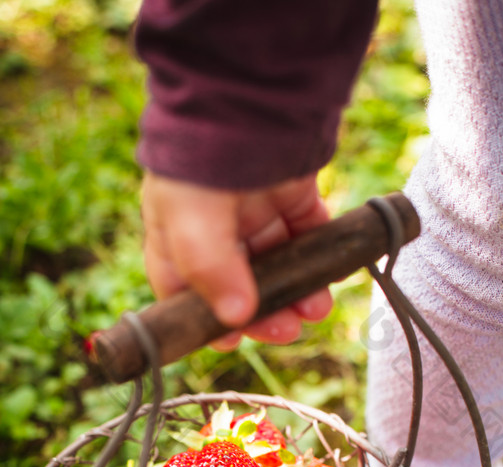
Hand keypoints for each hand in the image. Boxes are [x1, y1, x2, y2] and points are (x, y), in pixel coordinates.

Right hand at [141, 171, 333, 349]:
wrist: (249, 89)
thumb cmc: (203, 154)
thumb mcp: (190, 219)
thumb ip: (210, 270)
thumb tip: (237, 318)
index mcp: (175, 234)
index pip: (184, 293)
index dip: (206, 322)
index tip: (232, 341)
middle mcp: (213, 227)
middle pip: (238, 287)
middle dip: (264, 313)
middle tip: (285, 329)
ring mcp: (254, 211)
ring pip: (277, 267)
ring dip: (295, 294)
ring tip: (313, 311)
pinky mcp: (291, 194)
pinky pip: (307, 237)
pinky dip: (318, 261)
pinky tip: (327, 281)